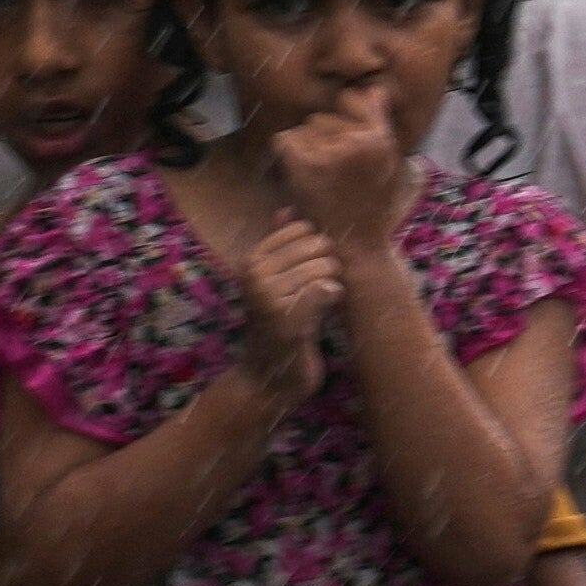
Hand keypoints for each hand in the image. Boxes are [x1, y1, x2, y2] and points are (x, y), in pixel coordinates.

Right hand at [211, 202, 348, 392]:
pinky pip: (327, 289)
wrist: (269, 378)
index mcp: (252, 260)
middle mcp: (255, 274)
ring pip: (325, 268)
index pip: (303, 228)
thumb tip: (286, 208)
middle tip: (318, 293)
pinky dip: (334, 300)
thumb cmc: (281, 325)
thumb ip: (281, 246)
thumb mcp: (277, 281)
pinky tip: (323, 314)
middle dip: (329, 267)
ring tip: (317, 306)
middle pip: (317, 246)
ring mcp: (269, 295)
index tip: (310, 274)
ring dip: (332, 287)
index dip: (318, 249)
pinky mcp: (288, 317)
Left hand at [271, 90, 421, 265]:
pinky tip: (298, 174)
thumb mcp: (388, 163)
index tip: (342, 143)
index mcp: (379, 139)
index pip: (352, 98)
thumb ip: (380, 124)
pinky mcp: (306, 167)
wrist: (356, 246)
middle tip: (331, 170)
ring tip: (318, 176)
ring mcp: (330, 154)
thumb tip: (374, 89)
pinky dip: (286, 155)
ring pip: (304, 128)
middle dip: (323, 136)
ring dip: (305, 147)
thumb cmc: (372, 206)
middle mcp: (356, 142)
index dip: (343, 117)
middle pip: (324, 116)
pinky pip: (284, 141)